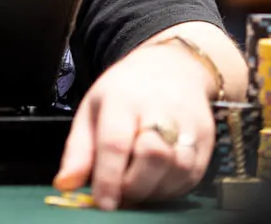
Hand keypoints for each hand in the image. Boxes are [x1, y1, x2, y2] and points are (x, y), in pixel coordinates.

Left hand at [54, 43, 214, 209]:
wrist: (173, 68)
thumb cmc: (126, 91)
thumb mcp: (92, 110)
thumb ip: (78, 151)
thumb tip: (64, 185)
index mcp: (122, 98)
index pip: (116, 142)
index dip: (109, 178)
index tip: (103, 203)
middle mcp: (159, 108)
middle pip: (151, 158)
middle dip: (132, 186)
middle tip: (118, 193)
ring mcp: (188, 123)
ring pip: (176, 170)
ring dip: (152, 190)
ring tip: (135, 185)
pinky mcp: (206, 139)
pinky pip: (191, 176)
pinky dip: (170, 188)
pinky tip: (155, 181)